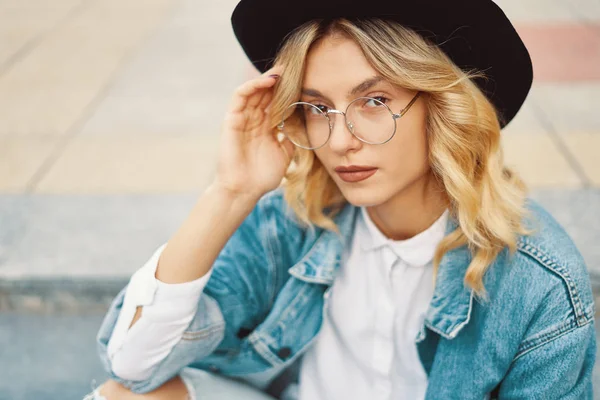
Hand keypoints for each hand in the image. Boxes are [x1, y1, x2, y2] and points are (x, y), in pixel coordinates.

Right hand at [213, 65, 294, 199]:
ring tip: (284, 70)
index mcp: (266, 126)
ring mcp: (242, 118)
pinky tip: (268, 80)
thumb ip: (292, 136)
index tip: (306, 79)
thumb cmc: (263, 176)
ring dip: (268, 78)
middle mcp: (254, 120)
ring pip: (254, 90)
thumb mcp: (285, 153)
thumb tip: (303, 123)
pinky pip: (240, 96)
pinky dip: (253, 85)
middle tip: (297, 66)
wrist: (245, 190)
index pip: (277, 101)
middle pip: (267, 93)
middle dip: (281, 80)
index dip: (290, 90)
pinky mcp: (231, 119)